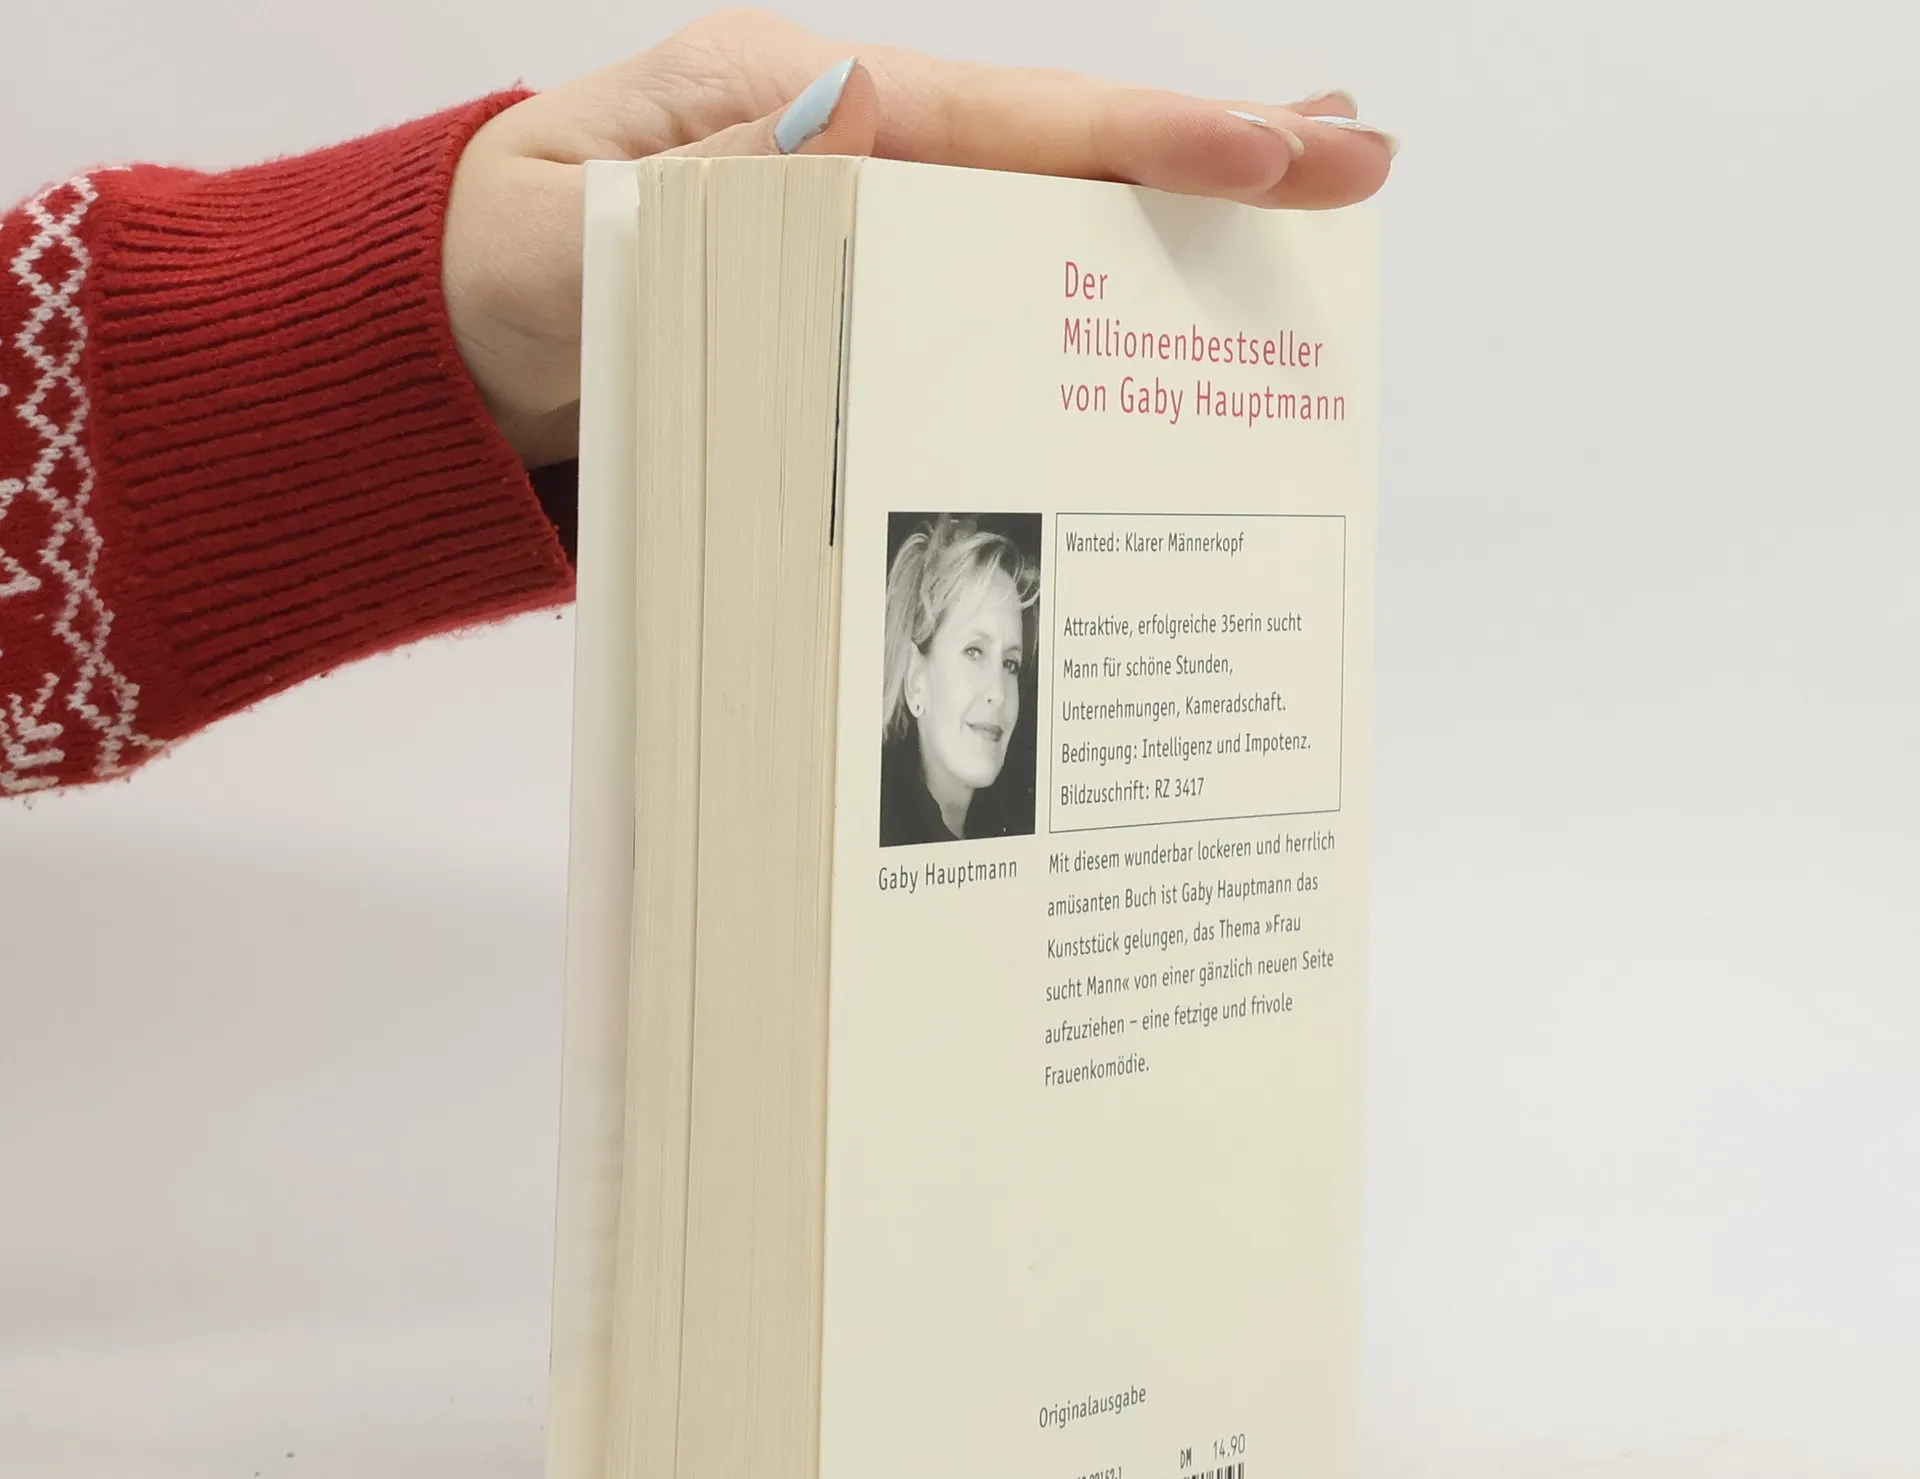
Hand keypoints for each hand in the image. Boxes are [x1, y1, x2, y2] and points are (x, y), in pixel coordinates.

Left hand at [443, 9, 1395, 467]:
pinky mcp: (843, 298)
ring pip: (1028, 215)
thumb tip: (870, 116)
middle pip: (1045, 151)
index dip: (1140, 141)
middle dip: (1201, 156)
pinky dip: (1074, 289)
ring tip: (1296, 204)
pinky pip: (975, 291)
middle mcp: (836, 150)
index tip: (1277, 153)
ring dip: (1162, 215)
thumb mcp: (573, 228)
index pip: (993, 123)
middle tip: (1354, 161)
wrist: (437, 349)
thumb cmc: (487, 280)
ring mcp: (847, 221)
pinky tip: (1146, 301)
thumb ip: (713, 188)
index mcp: (780, 112)